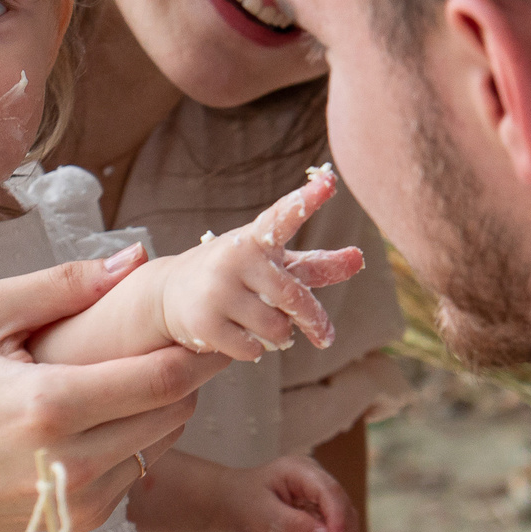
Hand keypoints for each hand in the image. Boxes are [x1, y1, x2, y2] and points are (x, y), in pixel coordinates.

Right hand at [0, 247, 224, 531]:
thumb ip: (61, 285)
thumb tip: (135, 259)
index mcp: (51, 406)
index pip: (162, 378)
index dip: (197, 350)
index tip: (209, 326)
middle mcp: (74, 463)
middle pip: (176, 412)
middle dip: (187, 374)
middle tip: (180, 341)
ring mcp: (82, 501)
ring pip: (163, 443)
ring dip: (164, 407)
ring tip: (135, 373)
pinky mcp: (83, 522)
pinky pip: (138, 471)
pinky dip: (137, 440)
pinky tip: (102, 415)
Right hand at [156, 168, 365, 360]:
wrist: (171, 293)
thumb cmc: (236, 275)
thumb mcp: (273, 264)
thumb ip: (316, 264)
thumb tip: (359, 259)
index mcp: (256, 238)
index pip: (285, 216)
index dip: (308, 200)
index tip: (330, 181)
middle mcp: (236, 257)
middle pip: (294, 298)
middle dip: (313, 321)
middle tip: (325, 336)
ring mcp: (217, 290)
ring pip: (276, 329)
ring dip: (279, 336)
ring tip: (263, 326)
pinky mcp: (204, 322)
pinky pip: (252, 349)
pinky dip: (254, 350)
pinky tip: (239, 337)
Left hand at [241, 453, 358, 531]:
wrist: (224, 507)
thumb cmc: (239, 504)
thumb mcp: (263, 516)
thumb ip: (295, 525)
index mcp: (300, 469)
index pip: (329, 491)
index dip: (337, 517)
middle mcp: (312, 479)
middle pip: (341, 504)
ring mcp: (314, 494)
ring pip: (340, 518)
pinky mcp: (312, 511)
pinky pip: (329, 528)